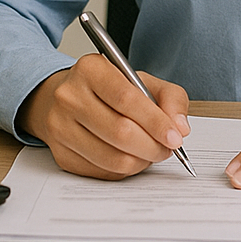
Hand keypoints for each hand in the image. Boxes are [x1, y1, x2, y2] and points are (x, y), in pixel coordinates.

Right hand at [16, 53, 190, 179]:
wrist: (69, 100)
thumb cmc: (110, 90)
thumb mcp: (143, 81)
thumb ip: (170, 97)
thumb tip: (180, 127)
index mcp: (90, 69)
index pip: (126, 99)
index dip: (155, 121)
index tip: (175, 137)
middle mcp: (69, 96)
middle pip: (120, 131)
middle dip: (152, 146)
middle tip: (168, 148)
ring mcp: (60, 127)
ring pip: (111, 157)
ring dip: (141, 161)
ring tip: (152, 153)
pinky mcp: (60, 154)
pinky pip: (101, 171)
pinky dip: (124, 170)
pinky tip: (132, 158)